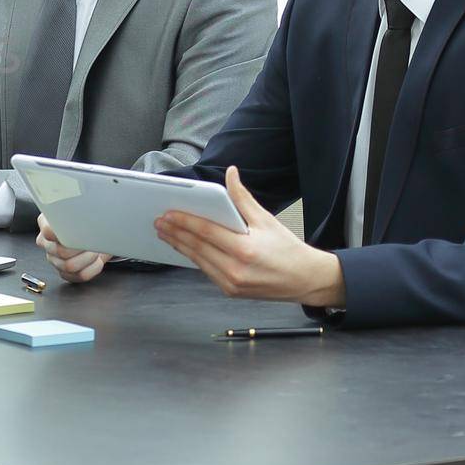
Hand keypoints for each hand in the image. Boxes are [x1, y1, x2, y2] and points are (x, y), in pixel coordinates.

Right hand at [37, 213, 110, 283]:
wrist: (92, 230)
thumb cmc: (86, 218)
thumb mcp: (82, 208)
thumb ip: (80, 207)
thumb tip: (90, 205)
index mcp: (46, 222)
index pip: (49, 231)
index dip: (66, 234)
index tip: (82, 231)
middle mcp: (46, 242)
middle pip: (61, 251)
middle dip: (83, 247)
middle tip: (95, 240)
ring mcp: (53, 259)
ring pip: (69, 266)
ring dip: (89, 259)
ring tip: (97, 250)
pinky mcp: (63, 272)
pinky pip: (78, 276)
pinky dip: (92, 269)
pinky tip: (97, 260)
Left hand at [154, 165, 344, 307]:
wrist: (305, 280)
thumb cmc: (288, 249)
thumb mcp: (266, 219)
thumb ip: (242, 197)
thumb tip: (230, 173)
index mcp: (245, 250)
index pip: (206, 232)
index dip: (184, 222)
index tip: (168, 214)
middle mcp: (236, 270)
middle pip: (197, 247)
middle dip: (175, 233)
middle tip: (159, 222)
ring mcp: (232, 283)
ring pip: (198, 261)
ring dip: (179, 245)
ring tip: (165, 233)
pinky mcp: (230, 291)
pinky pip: (206, 271)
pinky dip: (193, 257)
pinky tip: (183, 247)